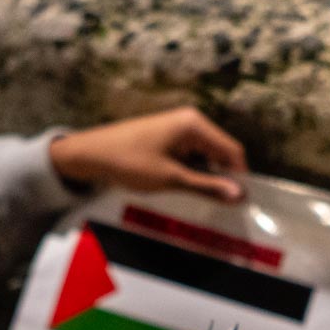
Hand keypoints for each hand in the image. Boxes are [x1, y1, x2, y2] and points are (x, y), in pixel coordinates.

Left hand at [47, 106, 248, 202]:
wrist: (89, 154)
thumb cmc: (129, 162)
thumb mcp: (170, 178)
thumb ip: (207, 186)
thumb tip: (240, 195)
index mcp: (194, 124)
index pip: (232, 150)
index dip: (239, 177)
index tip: (240, 203)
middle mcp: (190, 121)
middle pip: (220, 152)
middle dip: (222, 178)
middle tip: (221, 207)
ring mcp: (178, 128)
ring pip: (205, 156)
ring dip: (206, 177)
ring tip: (202, 201)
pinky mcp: (167, 137)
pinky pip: (190, 155)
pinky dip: (192, 172)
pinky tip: (185, 189)